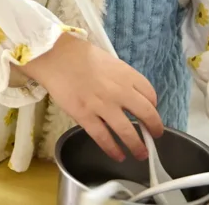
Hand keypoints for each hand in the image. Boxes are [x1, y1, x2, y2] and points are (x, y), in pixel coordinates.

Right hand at [18, 33, 162, 161]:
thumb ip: (121, 77)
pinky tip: (118, 155)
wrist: (54, 55)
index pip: (150, 94)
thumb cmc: (79, 54)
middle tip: (154, 136)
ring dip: (137, 146)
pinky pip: (103, 138)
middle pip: (147, 115)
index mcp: (126, 74)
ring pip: (127, 132)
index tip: (150, 113)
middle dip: (154, 129)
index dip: (153, 107)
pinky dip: (113, 150)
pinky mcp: (85, 116)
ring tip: (141, 154)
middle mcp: (119, 91)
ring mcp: (102, 105)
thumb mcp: (108, 60)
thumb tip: (127, 93)